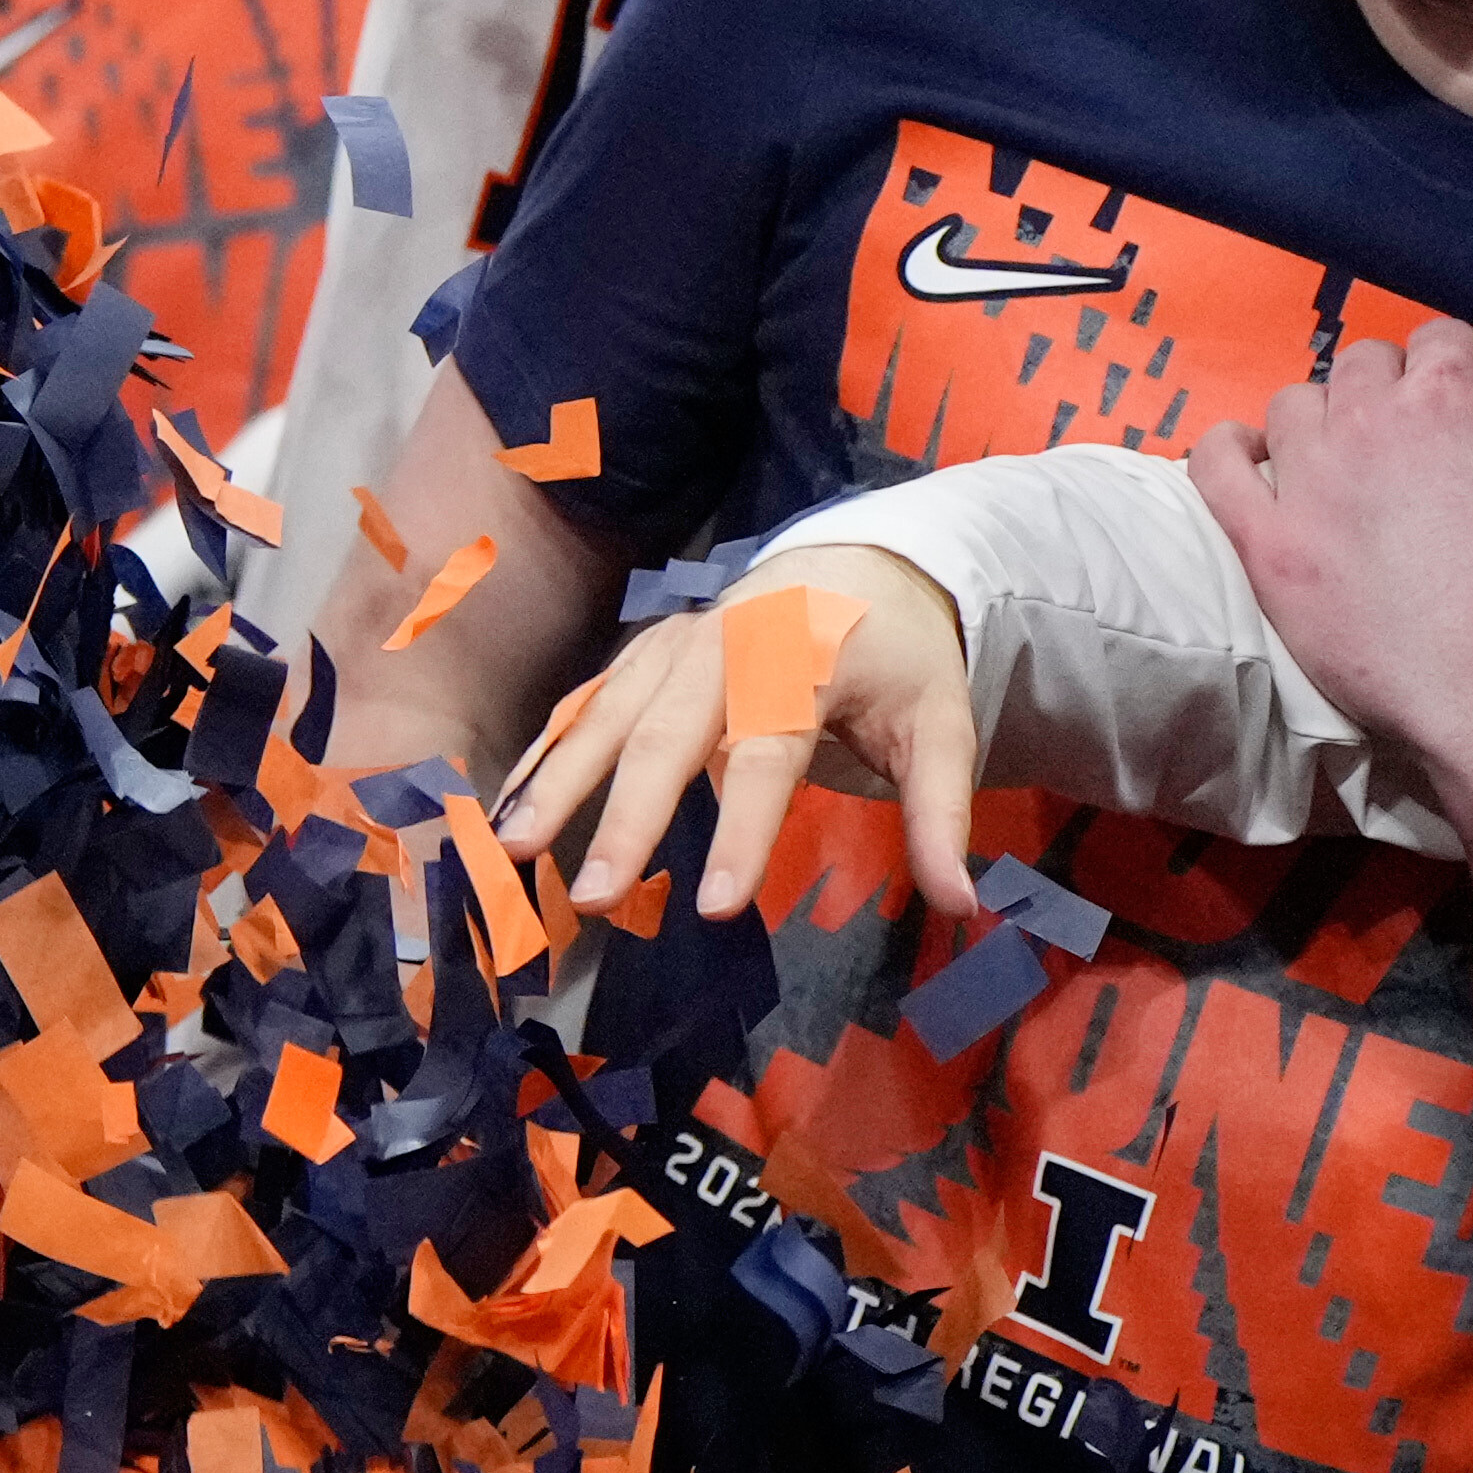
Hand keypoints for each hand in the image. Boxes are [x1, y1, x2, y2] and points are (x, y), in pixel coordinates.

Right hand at [492, 545, 990, 918]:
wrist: (851, 565)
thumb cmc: (894, 657)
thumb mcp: (940, 724)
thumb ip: (940, 812)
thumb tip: (963, 905)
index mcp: (800, 663)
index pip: (767, 756)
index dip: (741, 832)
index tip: (713, 907)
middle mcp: (722, 649)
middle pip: (665, 737)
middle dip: (623, 818)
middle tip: (594, 897)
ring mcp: (670, 646)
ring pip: (607, 715)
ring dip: (560, 782)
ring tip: (515, 848)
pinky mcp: (642, 657)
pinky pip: (584, 703)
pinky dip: (546, 752)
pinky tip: (509, 803)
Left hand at [1187, 291, 1472, 802]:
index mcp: (1448, 392)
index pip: (1438, 340)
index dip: (1460, 376)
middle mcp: (1364, 418)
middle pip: (1362, 365)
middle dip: (1393, 393)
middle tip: (1422, 458)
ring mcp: (1306, 480)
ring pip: (1296, 405)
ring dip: (1325, 421)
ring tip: (1359, 470)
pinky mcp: (1265, 543)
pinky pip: (1216, 464)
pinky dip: (1231, 449)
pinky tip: (1256, 458)